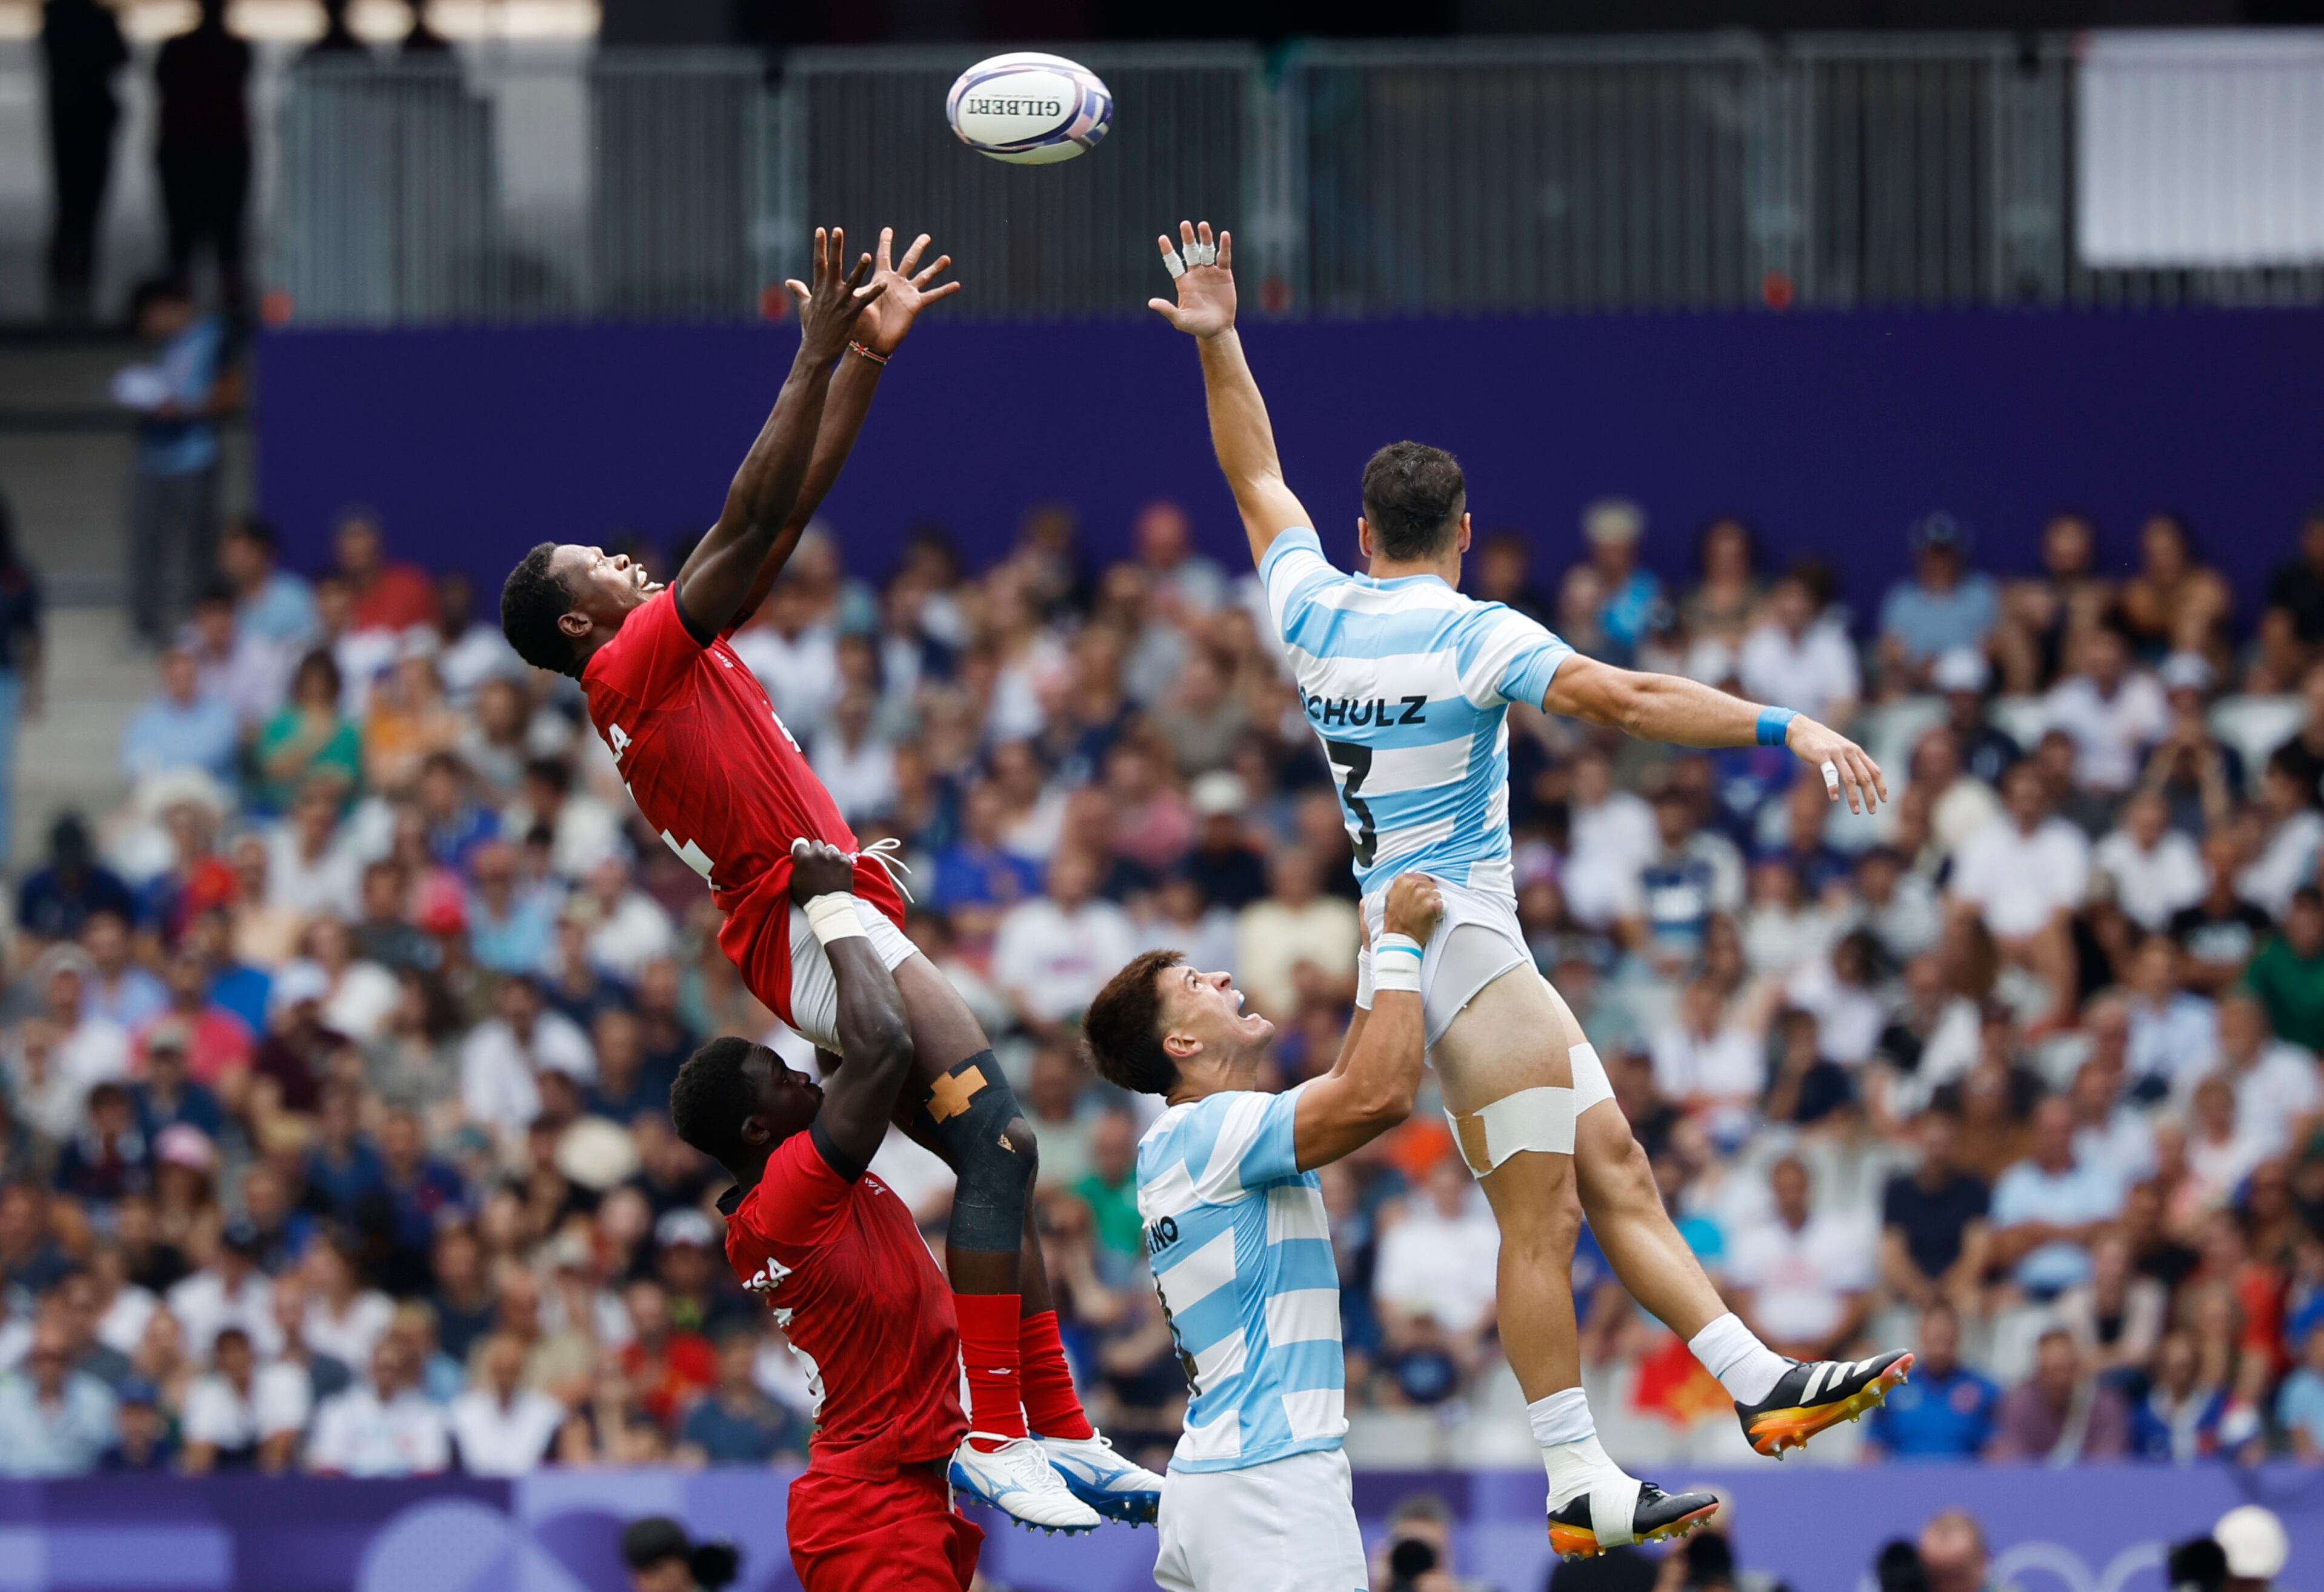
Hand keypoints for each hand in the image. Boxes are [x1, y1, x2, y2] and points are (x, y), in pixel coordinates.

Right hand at [788, 838, 856, 903]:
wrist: (829, 907)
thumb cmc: (808, 898)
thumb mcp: (794, 882)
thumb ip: (796, 867)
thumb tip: (799, 860)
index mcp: (804, 857)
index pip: (800, 843)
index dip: (802, 850)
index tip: (804, 854)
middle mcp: (819, 853)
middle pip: (816, 843)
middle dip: (816, 851)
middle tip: (817, 862)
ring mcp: (833, 856)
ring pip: (831, 849)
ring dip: (829, 856)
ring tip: (829, 868)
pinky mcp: (845, 861)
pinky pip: (842, 856)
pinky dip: (840, 862)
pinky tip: (837, 871)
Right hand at [789, 227, 885, 360]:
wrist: (816, 350)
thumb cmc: (811, 328)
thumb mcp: (804, 307)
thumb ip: (800, 292)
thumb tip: (789, 282)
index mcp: (818, 289)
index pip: (818, 262)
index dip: (820, 246)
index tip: (821, 229)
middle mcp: (829, 292)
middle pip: (832, 265)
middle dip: (835, 247)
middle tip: (838, 230)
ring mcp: (840, 303)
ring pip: (852, 282)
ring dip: (860, 268)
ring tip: (867, 255)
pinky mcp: (851, 314)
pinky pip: (865, 301)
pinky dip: (874, 292)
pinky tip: (884, 284)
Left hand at [806, 228, 959, 356]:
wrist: (868, 344)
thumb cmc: (857, 324)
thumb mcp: (844, 299)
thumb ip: (825, 286)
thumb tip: (790, 281)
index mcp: (880, 279)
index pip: (883, 255)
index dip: (885, 241)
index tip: (888, 228)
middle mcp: (896, 283)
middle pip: (908, 260)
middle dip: (917, 247)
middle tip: (926, 235)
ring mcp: (907, 294)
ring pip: (924, 275)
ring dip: (935, 267)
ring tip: (947, 257)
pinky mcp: (915, 305)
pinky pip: (932, 296)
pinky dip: (945, 291)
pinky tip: (957, 284)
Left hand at [1147, 219, 1236, 338]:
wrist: (1217, 330)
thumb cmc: (1196, 326)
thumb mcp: (1180, 320)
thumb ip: (1167, 310)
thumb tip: (1151, 303)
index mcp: (1183, 281)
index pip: (1174, 262)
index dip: (1168, 250)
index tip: (1162, 238)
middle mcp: (1195, 273)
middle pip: (1190, 251)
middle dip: (1188, 238)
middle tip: (1184, 224)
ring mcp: (1210, 272)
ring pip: (1207, 251)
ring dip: (1205, 238)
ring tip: (1203, 225)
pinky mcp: (1224, 274)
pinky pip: (1223, 257)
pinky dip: (1224, 247)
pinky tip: (1224, 235)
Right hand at [1380, 872, 1444, 943]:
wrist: (1399, 937)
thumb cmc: (1395, 920)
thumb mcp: (1392, 896)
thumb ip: (1402, 886)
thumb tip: (1413, 880)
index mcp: (1402, 880)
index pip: (1422, 877)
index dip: (1423, 888)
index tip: (1418, 897)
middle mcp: (1413, 884)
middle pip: (1431, 885)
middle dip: (1428, 895)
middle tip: (1419, 907)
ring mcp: (1423, 895)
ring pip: (1438, 894)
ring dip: (1433, 903)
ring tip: (1422, 913)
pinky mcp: (1432, 905)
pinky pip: (1442, 904)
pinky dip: (1437, 911)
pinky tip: (1428, 917)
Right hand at [1785, 715, 1887, 814]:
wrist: (1800, 729)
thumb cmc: (1820, 741)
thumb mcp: (1840, 748)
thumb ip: (1851, 761)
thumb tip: (1861, 778)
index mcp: (1855, 751)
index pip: (1874, 771)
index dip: (1881, 786)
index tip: (1884, 800)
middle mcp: (1849, 752)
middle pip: (1865, 778)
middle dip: (1870, 796)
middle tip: (1872, 811)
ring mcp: (1836, 753)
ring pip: (1850, 778)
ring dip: (1854, 797)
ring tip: (1855, 810)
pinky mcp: (1821, 756)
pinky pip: (1830, 774)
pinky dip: (1833, 787)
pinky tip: (1834, 798)